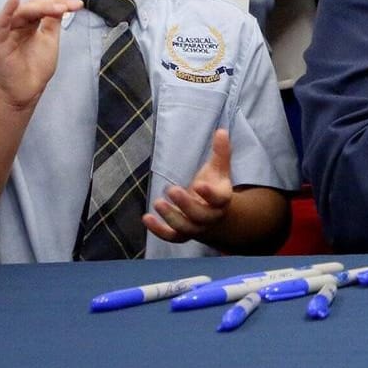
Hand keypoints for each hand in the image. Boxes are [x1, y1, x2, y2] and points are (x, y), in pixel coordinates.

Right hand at [0, 0, 82, 115]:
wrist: (26, 91)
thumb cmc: (36, 67)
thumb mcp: (49, 40)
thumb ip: (52, 22)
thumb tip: (61, 2)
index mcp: (29, 24)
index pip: (42, 7)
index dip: (58, 3)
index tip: (76, 4)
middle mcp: (17, 26)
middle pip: (32, 7)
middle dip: (52, 4)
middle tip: (69, 6)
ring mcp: (7, 33)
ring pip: (21, 13)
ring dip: (40, 7)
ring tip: (58, 7)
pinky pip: (0, 25)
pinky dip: (6, 11)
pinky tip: (14, 0)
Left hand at [144, 128, 234, 242]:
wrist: (216, 216)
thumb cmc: (214, 187)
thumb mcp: (219, 170)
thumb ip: (220, 152)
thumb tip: (220, 131)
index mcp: (222, 199)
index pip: (219, 199)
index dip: (210, 194)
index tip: (199, 184)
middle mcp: (210, 216)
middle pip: (200, 215)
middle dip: (185, 204)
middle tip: (171, 189)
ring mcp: (196, 227)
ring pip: (185, 228)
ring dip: (170, 217)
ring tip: (158, 202)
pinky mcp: (182, 234)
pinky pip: (171, 237)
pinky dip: (158, 230)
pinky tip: (146, 218)